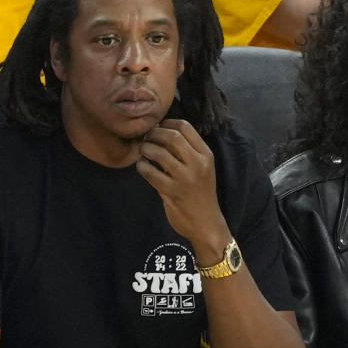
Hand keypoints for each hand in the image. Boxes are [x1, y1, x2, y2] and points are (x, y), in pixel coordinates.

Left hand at [136, 120, 227, 246]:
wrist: (206, 223)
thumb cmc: (200, 194)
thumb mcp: (201, 169)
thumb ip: (186, 152)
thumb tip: (161, 133)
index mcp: (206, 155)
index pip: (185, 127)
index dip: (167, 123)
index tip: (158, 128)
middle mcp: (198, 164)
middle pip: (172, 136)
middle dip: (154, 134)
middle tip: (146, 138)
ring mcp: (185, 178)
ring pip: (159, 153)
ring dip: (146, 149)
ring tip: (142, 151)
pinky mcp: (172, 192)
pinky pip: (150, 172)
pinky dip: (142, 166)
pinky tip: (142, 167)